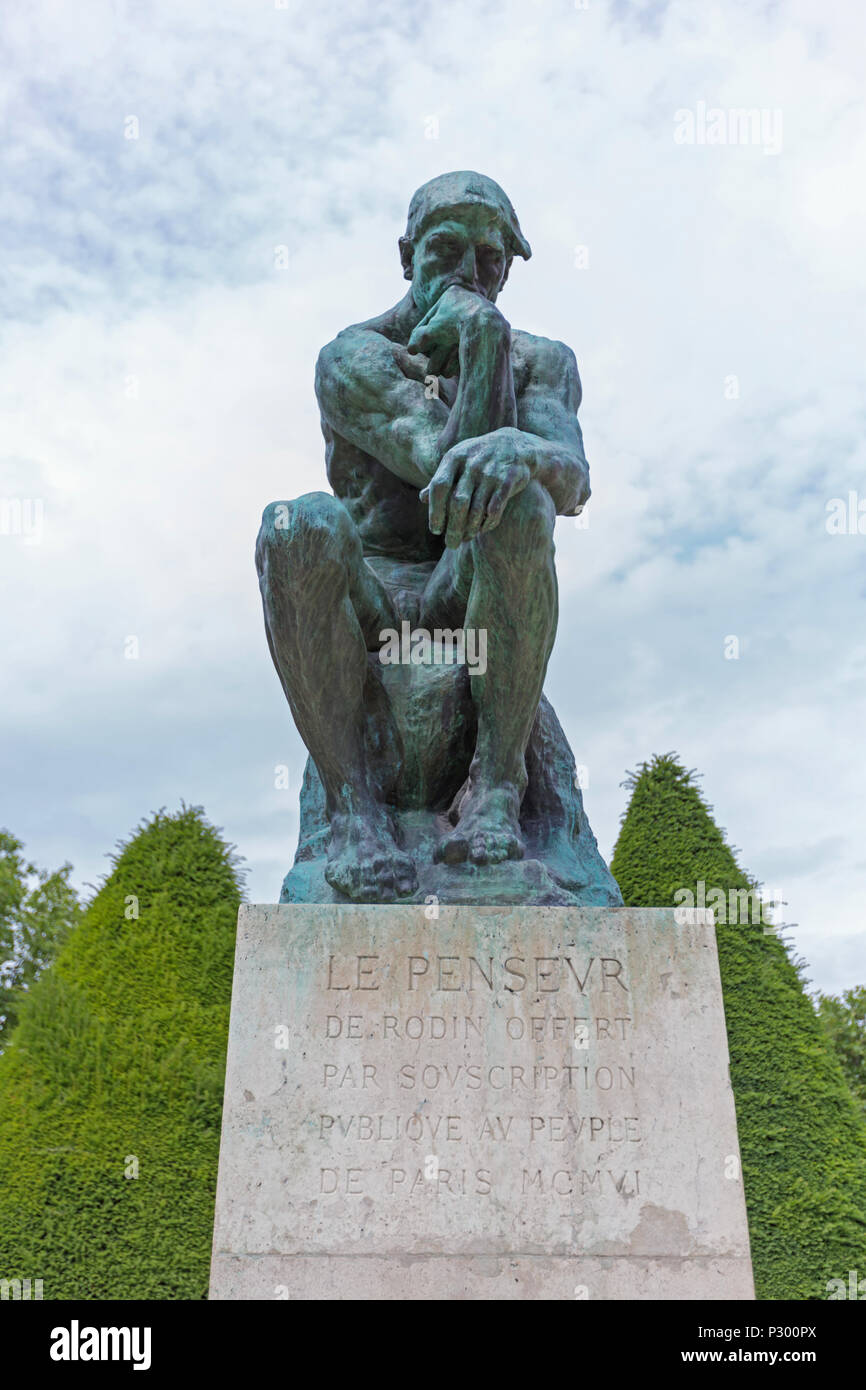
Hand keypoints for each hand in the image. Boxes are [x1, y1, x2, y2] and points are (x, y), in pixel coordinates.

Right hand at [407, 285, 505, 377]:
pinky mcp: (491, 330)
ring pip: (458, 340)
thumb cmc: (457, 325)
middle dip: (436, 354)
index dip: (420, 337)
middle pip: (445, 331)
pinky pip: (471, 344)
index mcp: (452, 294)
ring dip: (447, 359)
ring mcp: (480, 315)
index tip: (415, 350)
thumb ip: (419, 338)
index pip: (430, 318)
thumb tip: (410, 349)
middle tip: (430, 370)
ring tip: (441, 374)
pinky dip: (461, 357)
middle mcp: (467, 302)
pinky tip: (454, 371)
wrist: (488, 329)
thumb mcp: (432, 331)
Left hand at [420, 427, 535, 547]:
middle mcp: (472, 464)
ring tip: (466, 538)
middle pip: (458, 502)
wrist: (514, 444)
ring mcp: (491, 471)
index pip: (439, 487)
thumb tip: (423, 498)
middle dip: (453, 528)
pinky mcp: (509, 479)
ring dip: (470, 528)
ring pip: (477, 509)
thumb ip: (442, 479)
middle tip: (451, 544)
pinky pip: (496, 508)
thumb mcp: (458, 461)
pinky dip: (489, 522)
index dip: (435, 511)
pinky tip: (484, 529)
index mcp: (454, 458)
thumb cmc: (479, 457)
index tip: (435, 530)